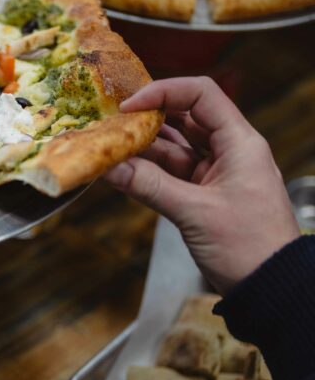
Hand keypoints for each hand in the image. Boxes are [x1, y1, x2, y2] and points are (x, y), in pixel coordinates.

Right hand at [106, 76, 298, 293]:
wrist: (270, 287)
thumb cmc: (249, 247)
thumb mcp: (195, 213)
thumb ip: (150, 186)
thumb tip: (110, 167)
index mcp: (240, 143)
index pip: (201, 95)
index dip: (164, 92)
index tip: (130, 105)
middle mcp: (230, 151)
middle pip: (185, 118)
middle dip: (149, 118)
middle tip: (112, 122)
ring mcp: (217, 174)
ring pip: (176, 148)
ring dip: (145, 147)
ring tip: (111, 146)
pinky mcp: (206, 196)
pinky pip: (173, 174)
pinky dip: (150, 172)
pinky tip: (124, 170)